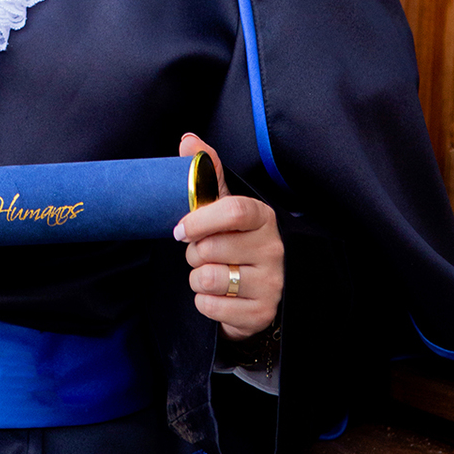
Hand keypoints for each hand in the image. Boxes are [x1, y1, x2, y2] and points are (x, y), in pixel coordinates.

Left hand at [174, 133, 283, 340]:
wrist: (246, 293)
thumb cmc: (230, 243)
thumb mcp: (219, 206)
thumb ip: (206, 173)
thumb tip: (189, 140)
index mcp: (262, 216)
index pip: (233, 210)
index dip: (200, 219)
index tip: (181, 229)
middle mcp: (273, 248)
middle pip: (212, 247)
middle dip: (194, 253)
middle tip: (202, 254)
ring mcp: (271, 282)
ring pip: (210, 278)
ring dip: (198, 279)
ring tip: (211, 274)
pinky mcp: (262, 312)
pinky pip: (211, 306)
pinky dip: (204, 303)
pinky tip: (218, 296)